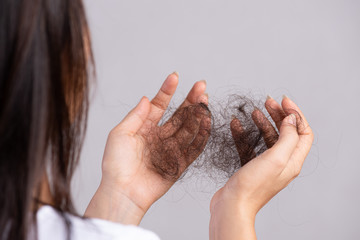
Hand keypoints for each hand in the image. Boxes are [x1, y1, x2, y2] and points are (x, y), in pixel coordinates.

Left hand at [85, 72, 210, 223]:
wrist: (122, 191)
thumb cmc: (116, 163)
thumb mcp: (120, 133)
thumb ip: (136, 115)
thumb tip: (147, 97)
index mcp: (144, 128)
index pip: (159, 105)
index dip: (167, 91)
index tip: (175, 76)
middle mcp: (159, 137)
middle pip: (179, 115)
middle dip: (190, 100)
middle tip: (201, 86)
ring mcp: (170, 150)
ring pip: (189, 128)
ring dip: (198, 114)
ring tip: (205, 100)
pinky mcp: (179, 164)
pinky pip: (194, 148)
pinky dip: (202, 135)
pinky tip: (207, 121)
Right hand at [209, 96, 313, 239]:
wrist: (231, 205)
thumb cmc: (253, 185)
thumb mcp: (277, 157)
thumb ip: (287, 136)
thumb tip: (291, 119)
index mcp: (292, 160)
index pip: (303, 132)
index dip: (295, 114)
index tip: (283, 101)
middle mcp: (281, 162)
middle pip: (285, 132)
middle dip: (278, 114)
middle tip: (268, 101)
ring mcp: (265, 165)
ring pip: (267, 137)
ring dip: (261, 122)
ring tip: (253, 111)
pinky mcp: (250, 166)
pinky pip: (250, 145)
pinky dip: (245, 134)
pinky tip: (235, 125)